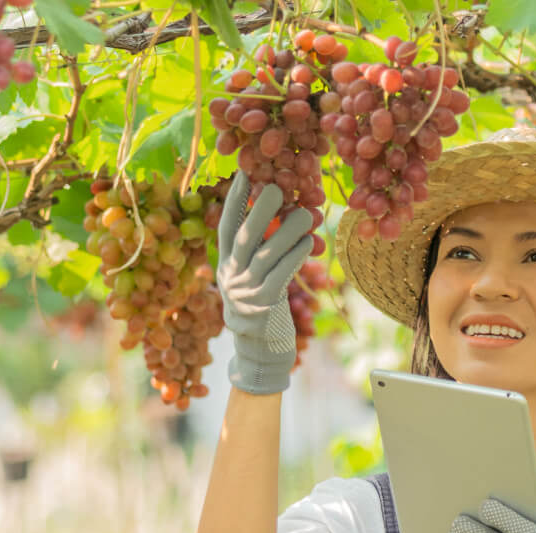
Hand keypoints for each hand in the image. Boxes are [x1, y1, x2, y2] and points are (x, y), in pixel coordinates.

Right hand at [216, 170, 314, 394]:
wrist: (260, 355)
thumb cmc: (263, 313)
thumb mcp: (254, 281)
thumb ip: (260, 254)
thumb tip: (281, 218)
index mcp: (226, 268)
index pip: (226, 228)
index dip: (234, 201)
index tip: (244, 173)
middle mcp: (232, 278)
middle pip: (244, 236)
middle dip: (260, 209)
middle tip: (276, 186)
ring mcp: (246, 293)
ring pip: (266, 254)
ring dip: (288, 230)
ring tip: (307, 212)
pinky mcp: (264, 307)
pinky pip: (281, 275)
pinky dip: (296, 256)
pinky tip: (309, 241)